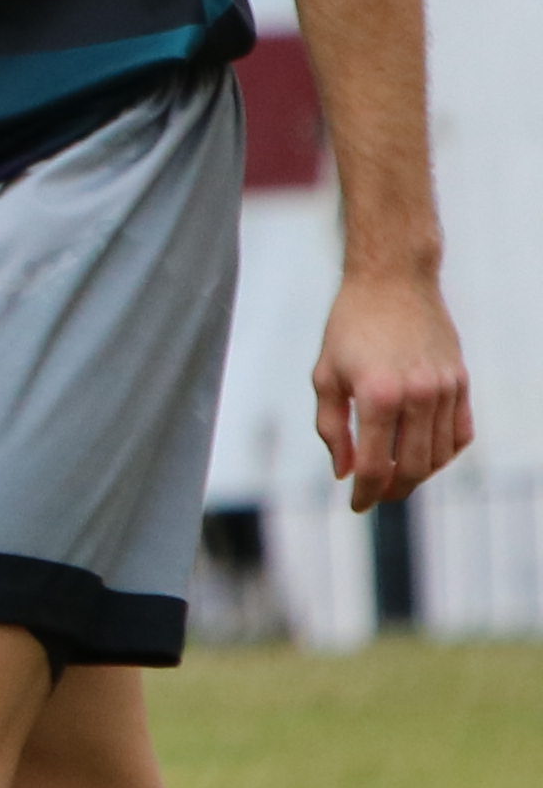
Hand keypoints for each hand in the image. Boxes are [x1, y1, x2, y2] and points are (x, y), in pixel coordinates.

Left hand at [314, 266, 474, 510]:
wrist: (393, 282)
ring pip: (439, 456)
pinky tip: (424, 456)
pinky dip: (444, 454)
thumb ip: (332, 428)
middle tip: (376, 498)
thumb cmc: (349, 327)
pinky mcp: (461, 382)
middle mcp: (417, 396)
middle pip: (411, 468)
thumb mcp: (325, 376)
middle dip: (392, 491)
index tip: (355, 506)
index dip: (363, 493)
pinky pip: (461, 434)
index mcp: (377, 396)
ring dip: (418, 475)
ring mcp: (445, 390)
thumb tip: (343, 472)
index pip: (373, 465)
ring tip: (395, 478)